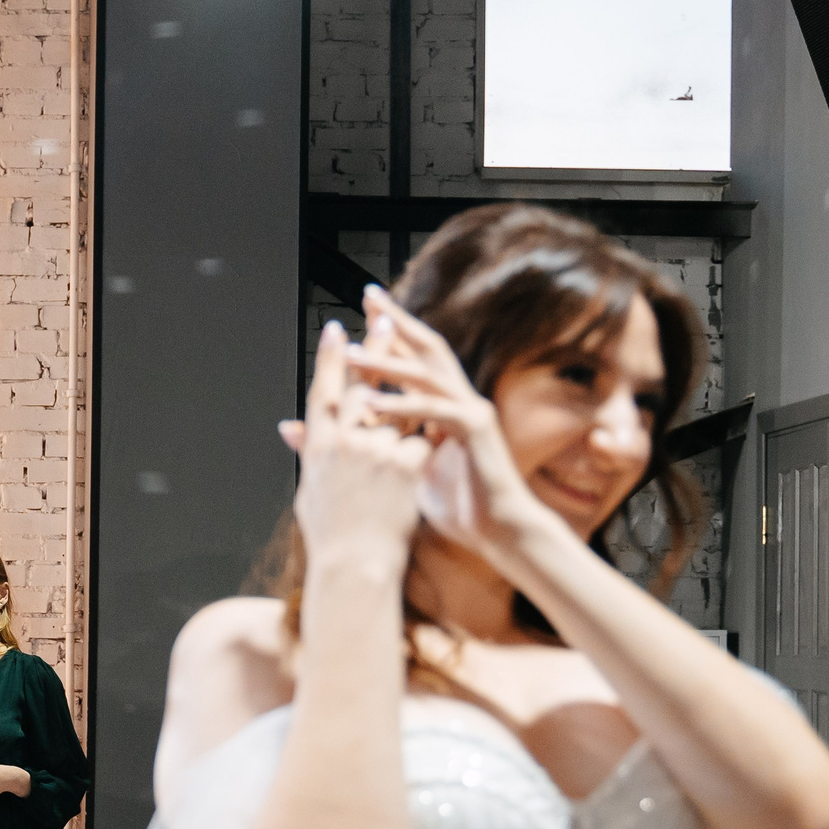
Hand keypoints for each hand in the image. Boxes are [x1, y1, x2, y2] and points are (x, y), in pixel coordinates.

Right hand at [273, 317, 432, 574]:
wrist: (354, 566)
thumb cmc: (330, 536)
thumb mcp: (309, 490)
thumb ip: (307, 452)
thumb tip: (290, 427)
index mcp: (318, 447)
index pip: (323, 391)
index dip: (330, 358)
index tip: (336, 331)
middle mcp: (343, 443)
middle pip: (362, 384)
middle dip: (374, 349)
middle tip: (384, 321)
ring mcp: (375, 451)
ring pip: (398, 404)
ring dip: (409, 376)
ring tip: (415, 353)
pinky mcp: (404, 465)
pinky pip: (422, 436)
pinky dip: (431, 427)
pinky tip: (442, 410)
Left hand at [339, 285, 552, 565]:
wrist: (497, 532)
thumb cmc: (458, 506)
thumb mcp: (405, 470)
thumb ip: (375, 444)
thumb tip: (330, 431)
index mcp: (444, 405)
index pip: (415, 358)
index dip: (391, 333)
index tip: (363, 309)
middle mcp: (461, 399)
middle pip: (427, 349)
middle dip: (396, 323)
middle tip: (369, 297)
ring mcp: (472, 411)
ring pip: (427, 375)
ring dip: (387, 362)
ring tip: (352, 353)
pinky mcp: (476, 430)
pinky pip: (434, 411)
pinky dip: (401, 405)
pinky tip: (372, 401)